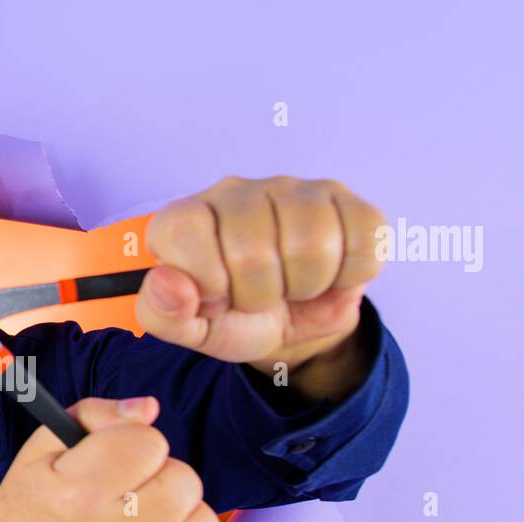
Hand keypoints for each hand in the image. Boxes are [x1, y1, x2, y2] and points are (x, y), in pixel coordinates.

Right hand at [0, 396, 230, 521]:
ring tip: (151, 512)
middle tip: (132, 486)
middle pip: (184, 481)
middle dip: (162, 473)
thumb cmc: (32, 502)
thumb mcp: (45, 445)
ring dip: (184, 510)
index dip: (135, 441)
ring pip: (206, 521)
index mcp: (79, 493)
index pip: (149, 443)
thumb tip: (149, 409)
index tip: (115, 456)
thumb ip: (97, 414)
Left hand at [137, 175, 385, 381]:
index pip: (183, 231)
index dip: (205, 280)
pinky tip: (329, 273)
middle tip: (258, 297)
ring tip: (291, 286)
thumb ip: (161, 312)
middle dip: (259, 295)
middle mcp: (236, 191)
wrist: (290, 322)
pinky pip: (362, 240)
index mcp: (186, 217)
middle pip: (253, 251)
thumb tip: (166, 282)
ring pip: (312, 245)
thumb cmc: (232, 316)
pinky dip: (349, 274)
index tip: (214, 298)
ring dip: (305, 286)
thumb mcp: (190, 329)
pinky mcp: (344, 200)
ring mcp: (293, 190)